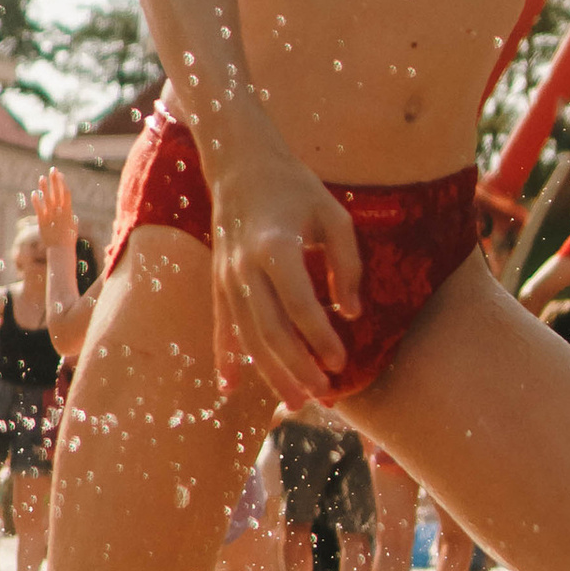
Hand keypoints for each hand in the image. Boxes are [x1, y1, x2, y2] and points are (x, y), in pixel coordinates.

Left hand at [32, 166, 75, 247]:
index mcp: (68, 211)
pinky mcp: (42, 222)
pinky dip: (37, 201)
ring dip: (45, 188)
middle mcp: (59, 212)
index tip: (60, 174)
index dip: (63, 183)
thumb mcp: (73, 226)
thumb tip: (73, 216)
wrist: (61, 250)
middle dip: (55, 180)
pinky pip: (39, 209)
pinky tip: (34, 193)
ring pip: (47, 199)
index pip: (66, 193)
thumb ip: (71, 218)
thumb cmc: (68, 239)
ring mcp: (51, 216)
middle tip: (53, 169)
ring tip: (42, 177)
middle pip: (57, 192)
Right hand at [210, 158, 361, 405]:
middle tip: (325, 396)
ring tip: (296, 404)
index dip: (320, 337)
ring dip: (271, 374)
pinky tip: (230, 388)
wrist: (241, 165)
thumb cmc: (297, 190)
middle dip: (298, 369)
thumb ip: (347, 264)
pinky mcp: (218, 283)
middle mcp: (244, 267)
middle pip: (270, 330)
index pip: (299, 305)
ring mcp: (226, 278)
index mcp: (275, 246)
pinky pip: (222, 328)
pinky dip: (226, 358)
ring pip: (247, 337)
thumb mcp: (334, 216)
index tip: (342, 361)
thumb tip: (351, 313)